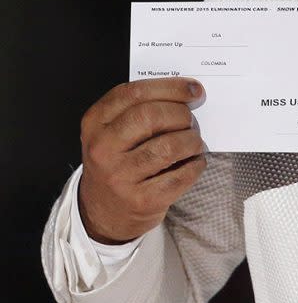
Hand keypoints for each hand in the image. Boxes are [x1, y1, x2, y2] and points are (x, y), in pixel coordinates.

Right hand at [78, 78, 206, 243]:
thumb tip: (187, 93)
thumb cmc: (118, 162)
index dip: (170, 88)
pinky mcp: (141, 200)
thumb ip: (141, 109)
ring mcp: (120, 176)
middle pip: (151, 116)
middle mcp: (103, 149)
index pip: (134, 93)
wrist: (104, 214)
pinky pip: (180, 175)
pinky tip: (195, 162)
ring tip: (194, 142)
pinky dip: (196, 164)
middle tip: (191, 120)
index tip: (193, 89)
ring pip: (169, 146)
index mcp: (95, 123)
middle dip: (181, 114)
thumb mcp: (113, 132)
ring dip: (192, 140)